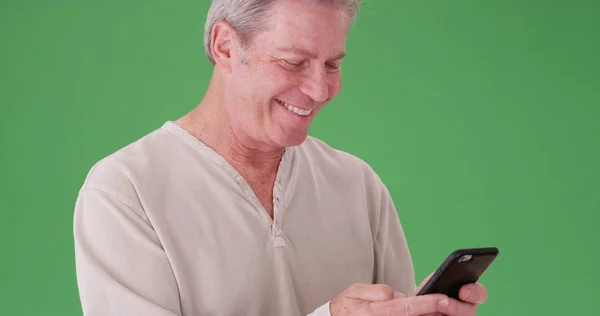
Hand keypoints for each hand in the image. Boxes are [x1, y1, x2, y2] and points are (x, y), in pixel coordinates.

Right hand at [329, 278, 487, 315]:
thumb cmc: (346, 307)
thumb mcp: (354, 292)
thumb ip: (377, 292)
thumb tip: (398, 295)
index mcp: (377, 313)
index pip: (407, 308)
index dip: (427, 303)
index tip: (443, 299)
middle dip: (439, 312)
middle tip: (454, 304)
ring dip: (437, 315)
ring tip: (452, 308)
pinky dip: (427, 314)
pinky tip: (439, 311)